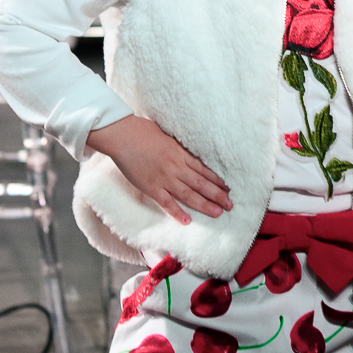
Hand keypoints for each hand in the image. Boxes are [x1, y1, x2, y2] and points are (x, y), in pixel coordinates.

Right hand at [86, 116, 232, 226]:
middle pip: (201, 183)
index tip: (228, 188)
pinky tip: (188, 221)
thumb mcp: (166, 135)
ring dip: (204, 205)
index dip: (217, 180)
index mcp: (180, 153)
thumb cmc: (141, 131)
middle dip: (217, 195)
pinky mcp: (151, 187)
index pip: (204, 169)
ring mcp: (164, 178)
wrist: (122, 135)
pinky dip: (177, 212)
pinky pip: (167, 203)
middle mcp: (176, 167)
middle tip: (230, 205)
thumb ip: (177, 147)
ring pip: (189, 194)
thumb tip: (186, 152)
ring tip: (218, 213)